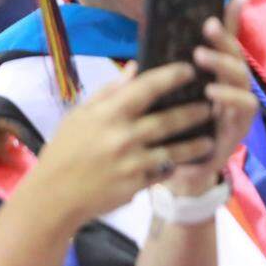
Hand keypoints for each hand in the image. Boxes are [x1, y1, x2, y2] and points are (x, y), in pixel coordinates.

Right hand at [24, 62, 215, 228]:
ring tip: (210, 137)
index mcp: (108, 115)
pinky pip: (163, 172)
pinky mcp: (136, 185)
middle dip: (195, 111)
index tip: (189, 69)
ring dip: (196, 143)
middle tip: (212, 104)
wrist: (53, 198)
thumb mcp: (79, 116)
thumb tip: (136, 66)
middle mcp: (123, 137)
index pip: (146, 88)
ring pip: (174, 150)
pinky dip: (176, 165)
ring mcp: (132, 163)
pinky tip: (189, 160)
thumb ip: (110, 91)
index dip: (171, 76)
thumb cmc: (64, 151)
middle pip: (169, 120)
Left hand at [165, 0, 258, 194]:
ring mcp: (238, 104)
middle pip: (234, 53)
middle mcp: (231, 85)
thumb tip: (140, 58)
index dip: (230, 18)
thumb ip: (157, 84)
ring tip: (201, 55)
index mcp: (213, 76)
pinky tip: (212, 90)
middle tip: (206, 24)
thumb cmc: (173, 136)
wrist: (181, 177)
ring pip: (241, 75)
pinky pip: (243, 105)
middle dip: (223, 36)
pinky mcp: (240, 125)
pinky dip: (228, 95)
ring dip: (222, 62)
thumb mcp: (162, 105)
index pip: (223, 42)